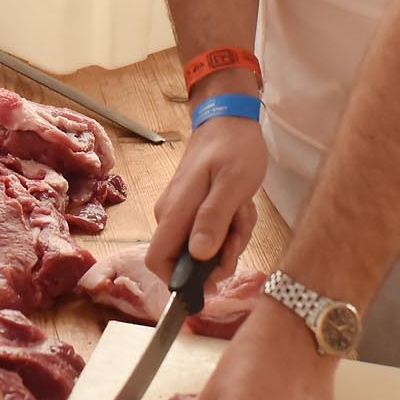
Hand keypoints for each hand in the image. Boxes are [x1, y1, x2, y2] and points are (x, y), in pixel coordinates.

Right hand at [146, 115, 265, 284]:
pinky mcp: (192, 209)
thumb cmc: (233, 148)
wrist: (229, 119)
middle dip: (219, 257)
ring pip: (202, 249)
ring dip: (229, 239)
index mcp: (175, 211)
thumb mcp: (233, 185)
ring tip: (242, 211)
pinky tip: (238, 207)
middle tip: (240, 230)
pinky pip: (208, 234)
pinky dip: (228, 228)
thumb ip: (213, 219)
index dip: (180, 280)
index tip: (214, 278)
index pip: (158, 261)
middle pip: (187, 261)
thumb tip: (199, 256)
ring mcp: (180, 213)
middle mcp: (171, 215)